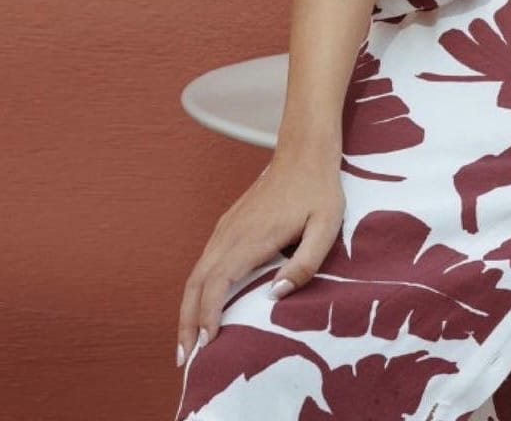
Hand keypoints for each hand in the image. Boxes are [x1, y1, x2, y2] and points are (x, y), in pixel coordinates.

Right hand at [176, 149, 344, 368]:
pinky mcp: (229, 225)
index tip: (206, 346)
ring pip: (196, 273)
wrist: (305, 151)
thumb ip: (305, 263)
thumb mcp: (326, 226)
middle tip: (183, 359)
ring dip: (187, 308)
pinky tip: (201, 306)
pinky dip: (196, 289)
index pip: (215, 284)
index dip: (206, 317)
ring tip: (188, 343)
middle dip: (186, 323)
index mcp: (251, 238)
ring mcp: (226, 228)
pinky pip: (204, 262)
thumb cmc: (319, 190)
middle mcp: (230, 234)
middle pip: (195, 284)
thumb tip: (274, 296)